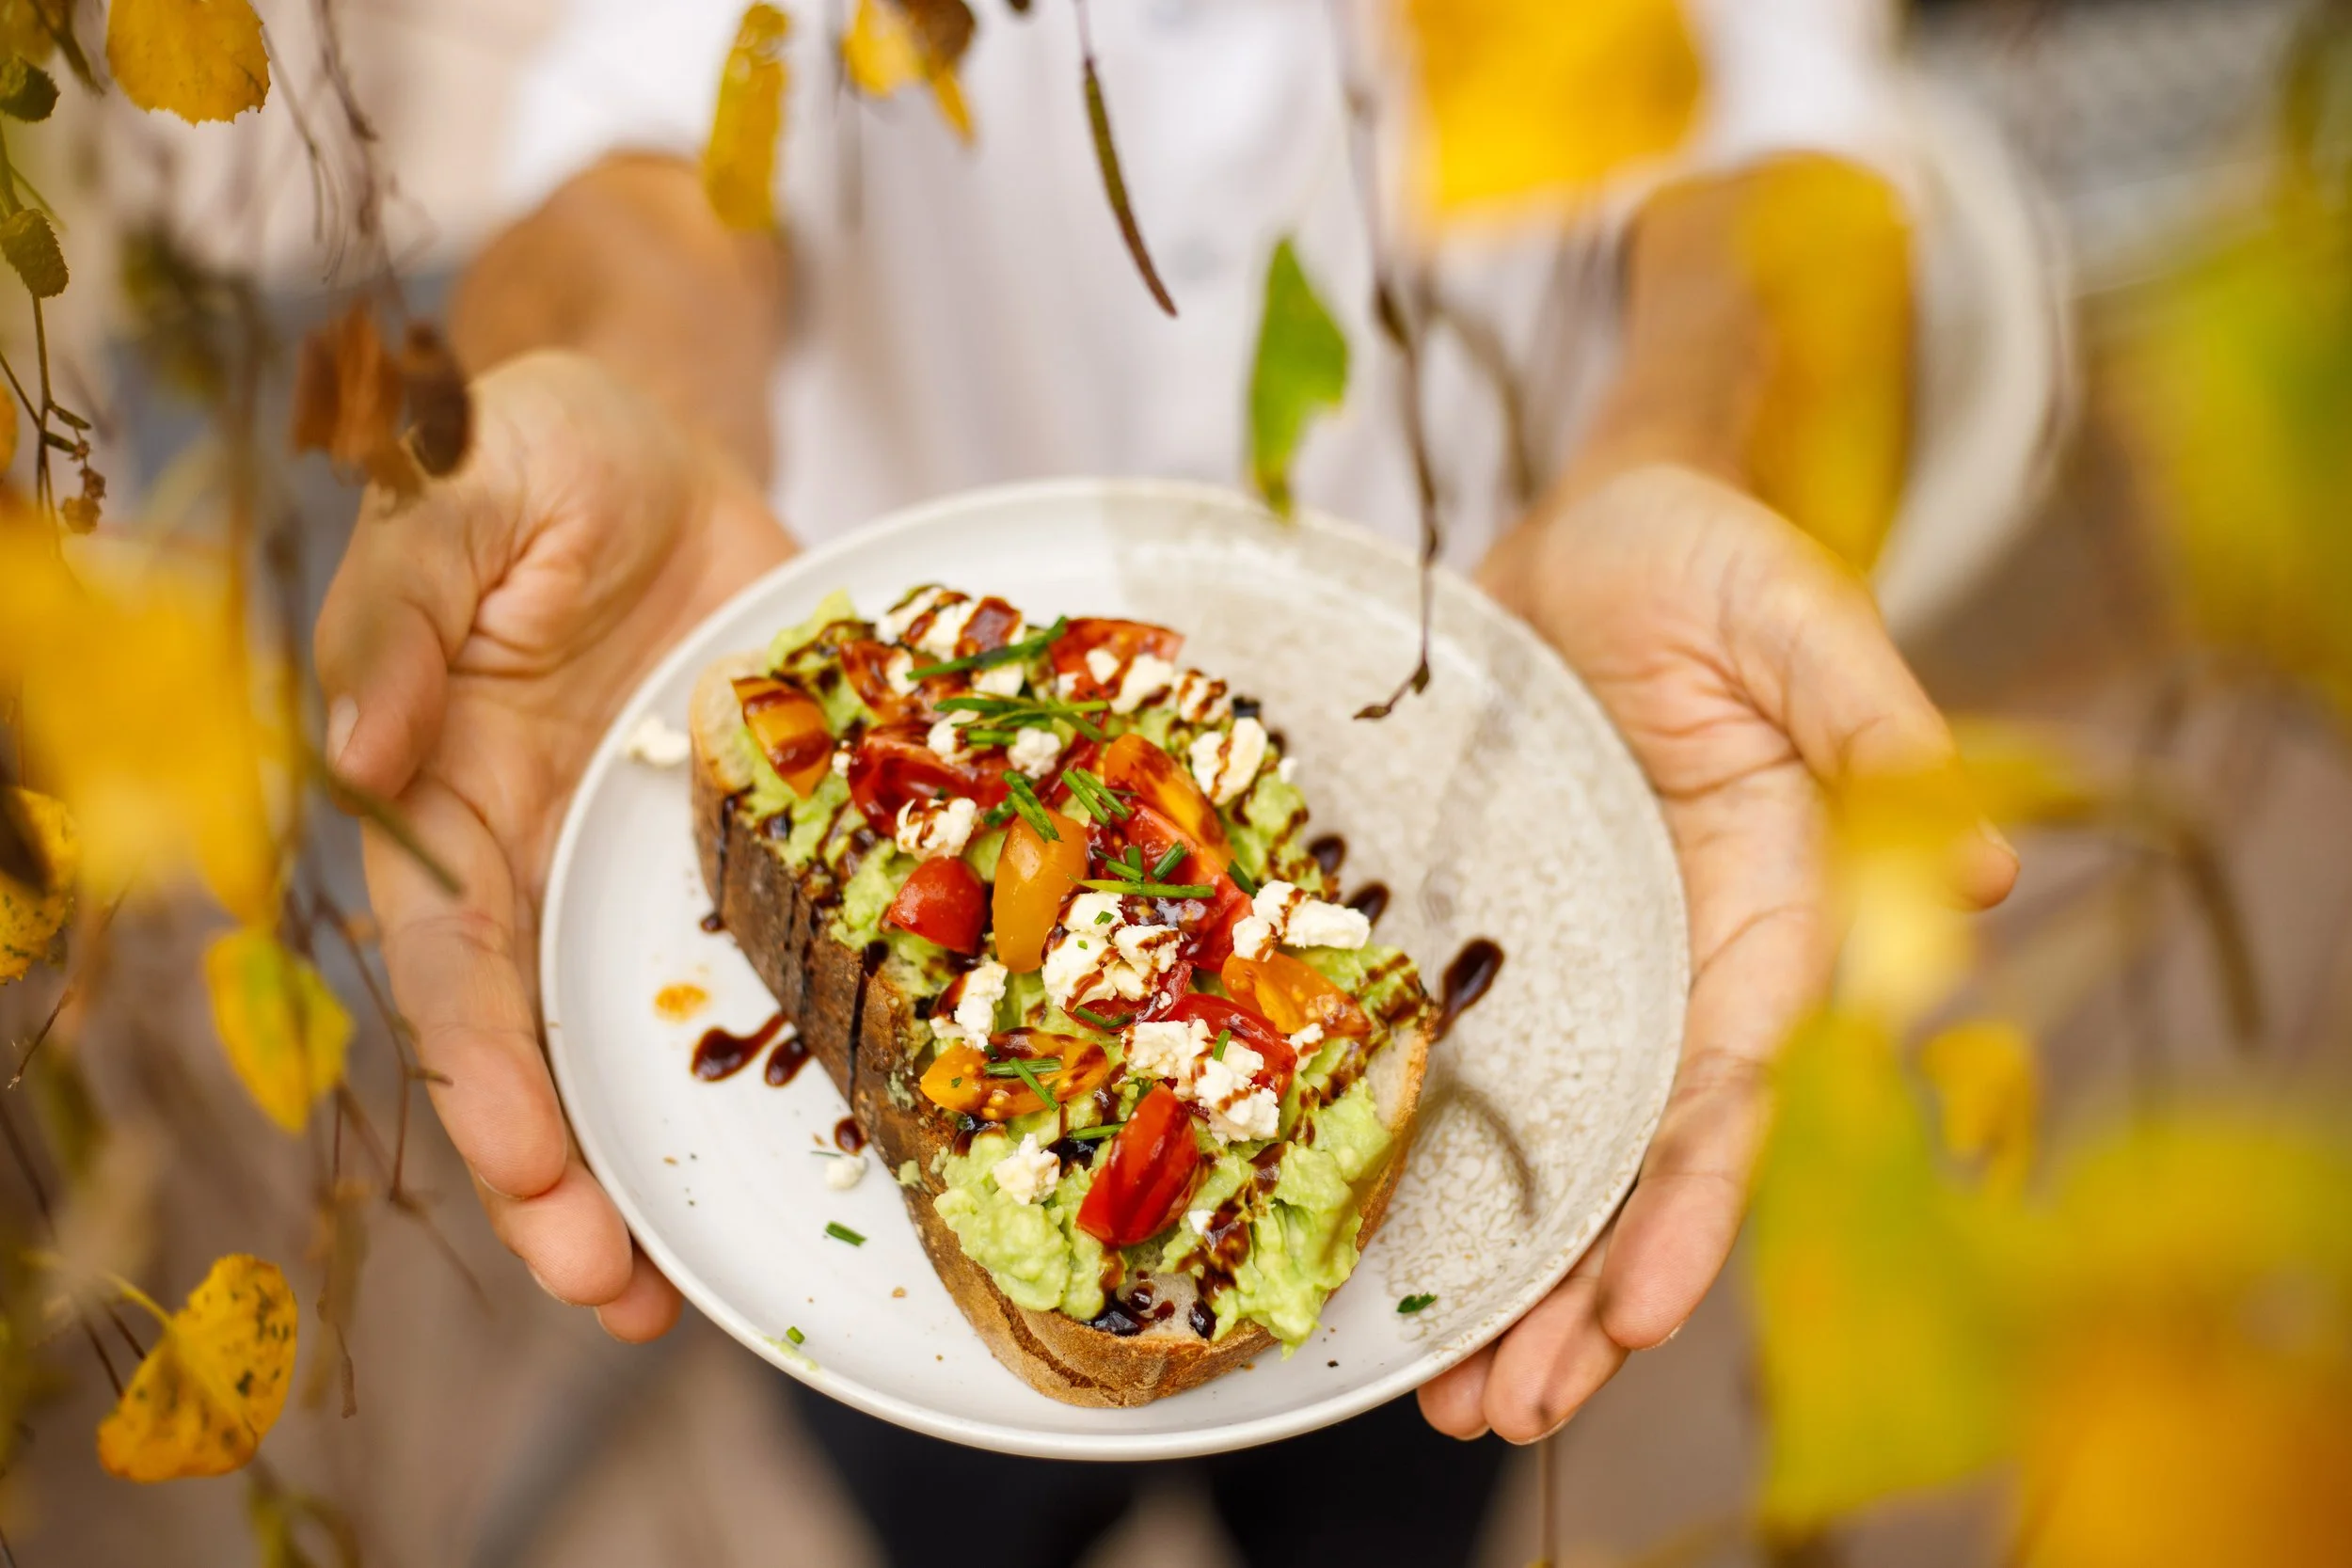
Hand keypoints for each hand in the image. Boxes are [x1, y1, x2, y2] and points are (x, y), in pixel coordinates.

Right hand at [316, 350, 792, 1339]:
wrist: (665, 441)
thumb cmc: (533, 458)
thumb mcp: (457, 500)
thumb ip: (396, 611)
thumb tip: (354, 742)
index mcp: (445, 803)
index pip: (450, 967)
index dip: (485, 1076)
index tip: (533, 1171)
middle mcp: (539, 862)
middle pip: (543, 1047)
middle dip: (568, 1182)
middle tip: (618, 1296)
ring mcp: (644, 866)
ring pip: (651, 1036)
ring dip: (674, 1161)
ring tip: (708, 1291)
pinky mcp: (749, 845)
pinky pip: (769, 957)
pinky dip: (791, 1052)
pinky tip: (843, 1134)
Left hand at [1420, 464, 2016, 1441]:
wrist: (1588, 518)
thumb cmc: (1709, 557)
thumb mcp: (1791, 616)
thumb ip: (1871, 724)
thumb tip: (1977, 866)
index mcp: (1766, 908)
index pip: (1736, 1088)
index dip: (1692, 1204)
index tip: (1636, 1310)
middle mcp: (1670, 957)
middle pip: (1634, 1156)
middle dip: (1583, 1290)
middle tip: (1510, 1412)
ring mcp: (1572, 953)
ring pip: (1544, 1141)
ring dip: (1503, 1269)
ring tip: (1449, 1399)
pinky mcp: (1483, 925)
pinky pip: (1452, 1054)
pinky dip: (1422, 1154)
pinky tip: (1375, 1249)